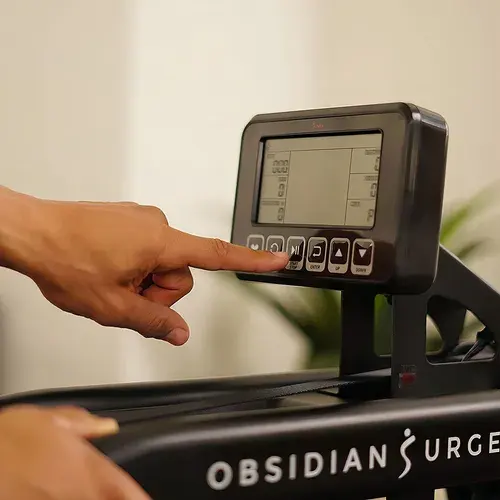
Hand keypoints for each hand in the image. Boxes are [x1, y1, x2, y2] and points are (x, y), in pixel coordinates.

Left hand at [0, 188, 288, 343]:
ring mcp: (141, 220)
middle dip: (158, 291)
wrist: (32, 232)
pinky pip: (145, 249)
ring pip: (162, 264)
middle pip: (181, 274)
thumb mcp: (112, 305)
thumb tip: (179, 333)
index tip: (278, 259)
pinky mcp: (129, 220)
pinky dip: (133, 264)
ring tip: (111, 279)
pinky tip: (107, 266)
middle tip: (126, 294)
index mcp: (159, 242)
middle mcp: (156, 225)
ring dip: (142, 280)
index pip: (217, 254)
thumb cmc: (65, 259)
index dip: (252, 260)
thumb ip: (153, 321)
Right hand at [0, 404, 149, 498]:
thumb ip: (83, 425)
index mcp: (89, 471)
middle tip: (106, 492)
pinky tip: (54, 498)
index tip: (143, 499)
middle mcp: (79, 497)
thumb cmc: (6, 440)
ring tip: (77, 493)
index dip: (138, 498)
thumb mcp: (50, 420)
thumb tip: (107, 426)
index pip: (129, 493)